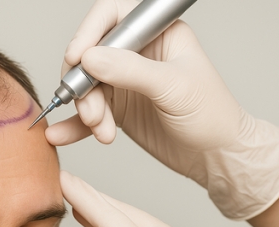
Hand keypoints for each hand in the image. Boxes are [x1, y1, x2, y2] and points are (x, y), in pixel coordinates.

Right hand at [47, 0, 278, 219]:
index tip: (77, 58)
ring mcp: (125, 82)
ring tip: (100, 129)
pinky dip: (73, 125)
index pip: (112, 17)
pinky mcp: (117, 110)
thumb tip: (89, 59)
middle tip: (89, 109)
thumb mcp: (173, 88)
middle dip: (85, 83)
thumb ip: (130, 70)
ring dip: (86, 109)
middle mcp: (138, 53)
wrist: (217, 156)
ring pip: (86, 87)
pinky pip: (86, 113)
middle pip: (91, 55)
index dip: (88, 33)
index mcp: (157, 33)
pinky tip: (61, 135)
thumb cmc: (212, 115)